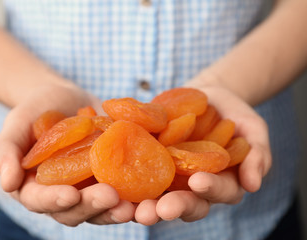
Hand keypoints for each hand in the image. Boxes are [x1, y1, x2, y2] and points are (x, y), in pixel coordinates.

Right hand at [0, 82, 134, 225]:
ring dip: (118, 209)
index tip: (69, 194)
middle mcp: (65, 194)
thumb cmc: (35, 110)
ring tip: (135, 206)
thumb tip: (6, 183)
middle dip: (93, 206)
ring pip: (103, 207)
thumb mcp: (17, 124)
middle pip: (76, 210)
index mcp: (36, 188)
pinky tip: (152, 190)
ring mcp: (90, 187)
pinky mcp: (112, 176)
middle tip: (109, 196)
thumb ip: (6, 151)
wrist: (65, 99)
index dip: (54, 201)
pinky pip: (125, 188)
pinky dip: (138, 193)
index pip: (41, 201)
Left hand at [134, 78, 271, 224]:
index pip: (217, 193)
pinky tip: (114, 179)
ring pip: (158, 197)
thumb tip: (253, 184)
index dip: (209, 190)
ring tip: (135, 208)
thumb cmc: (234, 115)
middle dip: (173, 207)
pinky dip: (127, 180)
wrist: (206, 97)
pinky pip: (137, 173)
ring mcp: (169, 177)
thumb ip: (257, 155)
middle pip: (185, 204)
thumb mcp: (253, 130)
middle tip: (159, 209)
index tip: (198, 181)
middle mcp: (192, 187)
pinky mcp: (150, 163)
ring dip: (147, 205)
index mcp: (219, 183)